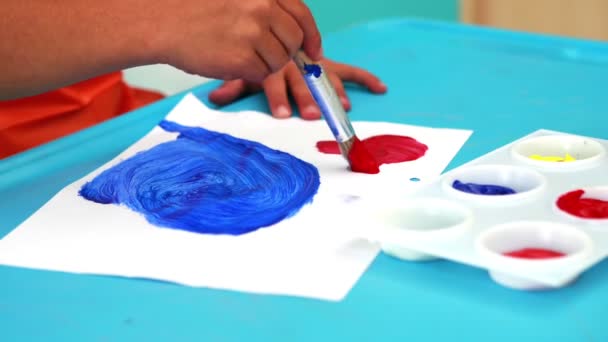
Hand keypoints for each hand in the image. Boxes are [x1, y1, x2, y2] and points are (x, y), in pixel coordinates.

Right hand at [156, 0, 320, 82]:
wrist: (160, 20)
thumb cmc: (195, 9)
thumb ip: (266, 7)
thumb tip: (296, 34)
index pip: (301, 15)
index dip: (311, 36)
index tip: (313, 51)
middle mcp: (262, 7)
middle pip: (293, 41)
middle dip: (284, 52)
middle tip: (263, 54)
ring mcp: (254, 32)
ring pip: (279, 61)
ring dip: (263, 63)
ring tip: (236, 52)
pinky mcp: (243, 58)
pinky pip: (261, 74)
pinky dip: (249, 73)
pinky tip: (228, 60)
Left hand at [208, 59, 386, 118]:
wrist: (270, 26)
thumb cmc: (256, 54)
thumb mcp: (242, 68)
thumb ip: (232, 84)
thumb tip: (214, 99)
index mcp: (274, 64)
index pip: (274, 80)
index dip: (277, 97)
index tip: (280, 115)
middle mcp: (296, 62)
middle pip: (302, 80)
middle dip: (308, 98)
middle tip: (312, 115)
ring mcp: (314, 62)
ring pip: (326, 77)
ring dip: (335, 92)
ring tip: (344, 107)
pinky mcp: (329, 63)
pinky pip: (349, 70)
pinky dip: (365, 79)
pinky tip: (380, 88)